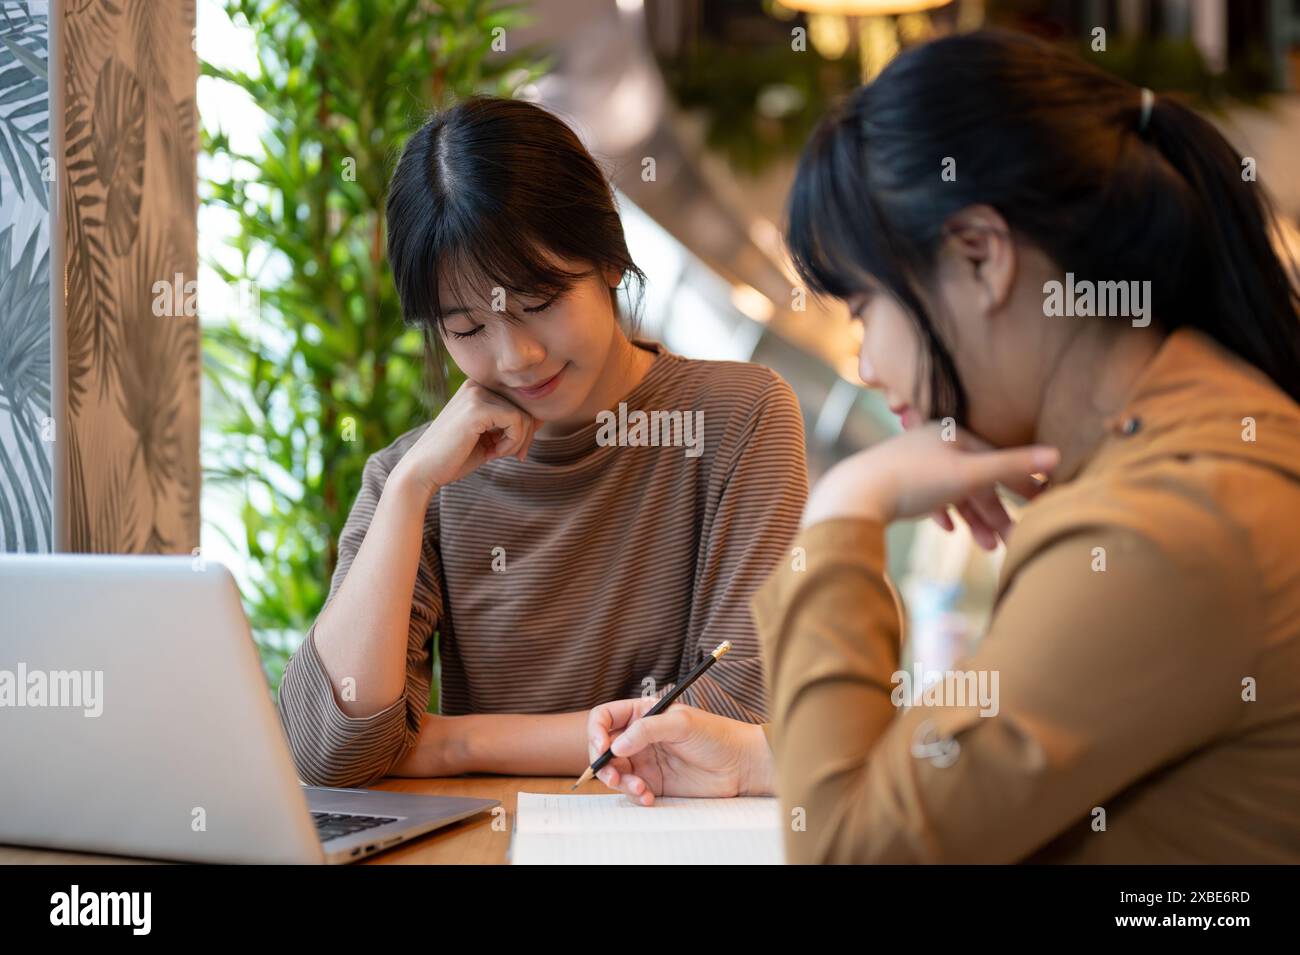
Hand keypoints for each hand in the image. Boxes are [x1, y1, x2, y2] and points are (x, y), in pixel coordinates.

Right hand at [393, 379, 539, 494]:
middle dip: (526, 436)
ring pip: (523, 414)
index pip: (519, 401)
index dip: (526, 428)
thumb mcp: (491, 438)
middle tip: (513, 456)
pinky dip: (512, 442)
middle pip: (525, 406)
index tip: (516, 450)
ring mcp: (476, 394)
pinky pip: (516, 421)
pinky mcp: (477, 408)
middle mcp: (476, 385)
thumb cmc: (455, 457)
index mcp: (478, 388)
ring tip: (498, 454)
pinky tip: (493, 454)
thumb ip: (513, 426)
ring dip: (518, 441)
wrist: (423, 471)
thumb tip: (543, 418)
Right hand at [585, 697, 772, 804]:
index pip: (605, 718)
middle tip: (614, 774)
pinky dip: (634, 795)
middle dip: (603, 763)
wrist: (740, 765)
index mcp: (642, 714)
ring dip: (619, 782)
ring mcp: (645, 760)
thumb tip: (616, 745)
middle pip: (604, 748)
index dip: (597, 731)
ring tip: (639, 788)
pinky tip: (649, 796)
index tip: (602, 746)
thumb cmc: (715, 735)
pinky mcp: (653, 783)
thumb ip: (646, 730)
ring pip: (614, 771)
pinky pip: (631, 790)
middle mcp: (639, 737)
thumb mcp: (681, 723)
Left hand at [802, 423, 1058, 548]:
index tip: (1041, 503)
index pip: (996, 456)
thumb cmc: (914, 480)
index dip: (1020, 481)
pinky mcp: (894, 483)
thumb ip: (1012, 466)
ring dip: (972, 519)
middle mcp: (931, 442)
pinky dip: (941, 513)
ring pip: (952, 492)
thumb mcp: (969, 474)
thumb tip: (1057, 454)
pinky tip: (946, 529)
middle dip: (994, 511)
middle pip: (974, 479)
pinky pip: (926, 498)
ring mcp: (911, 462)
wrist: (854, 495)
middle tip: (1012, 539)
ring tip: (986, 547)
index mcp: (951, 432)